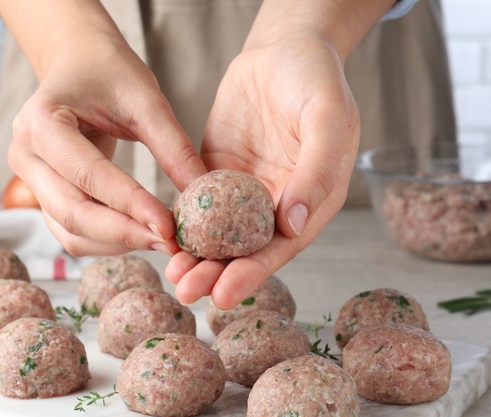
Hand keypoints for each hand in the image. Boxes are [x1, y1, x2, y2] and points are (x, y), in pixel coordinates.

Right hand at [5, 20, 205, 255]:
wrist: (78, 63)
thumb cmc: (109, 72)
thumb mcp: (146, 99)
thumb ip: (173, 147)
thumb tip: (201, 193)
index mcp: (40, 121)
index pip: (89, 175)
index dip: (130, 204)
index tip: (169, 225)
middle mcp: (24, 154)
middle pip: (72, 212)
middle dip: (124, 232)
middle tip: (170, 241)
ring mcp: (28, 179)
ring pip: (70, 231)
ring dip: (117, 243)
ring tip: (162, 239)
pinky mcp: (42, 196)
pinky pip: (71, 232)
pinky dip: (107, 240)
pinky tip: (141, 233)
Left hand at [167, 34, 359, 308]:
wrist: (283, 48)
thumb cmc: (316, 78)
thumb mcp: (328, 117)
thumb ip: (317, 170)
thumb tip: (294, 224)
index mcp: (311, 201)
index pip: (281, 247)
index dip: (253, 273)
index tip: (224, 294)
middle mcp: (276, 204)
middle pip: (244, 249)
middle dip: (216, 273)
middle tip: (186, 291)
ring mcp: (244, 192)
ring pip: (217, 233)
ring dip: (195, 255)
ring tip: (171, 274)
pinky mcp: (216, 173)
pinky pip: (198, 202)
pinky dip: (181, 221)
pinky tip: (162, 234)